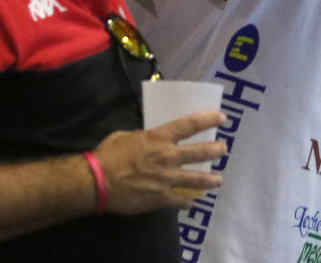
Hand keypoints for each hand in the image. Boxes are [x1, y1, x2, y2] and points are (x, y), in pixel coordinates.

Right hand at [93, 110, 226, 213]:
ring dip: (210, 180)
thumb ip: (143, 137)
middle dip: (216, 150)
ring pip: (197, 180)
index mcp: (159, 138)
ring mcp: (166, 179)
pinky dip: (187, 202)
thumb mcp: (125, 136)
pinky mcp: (161, 199)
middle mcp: (168, 157)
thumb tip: (149, 139)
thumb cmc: (108, 155)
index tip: (222, 118)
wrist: (97, 182)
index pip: (190, 125)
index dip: (209, 120)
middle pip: (200, 152)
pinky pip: (180, 201)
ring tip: (218, 180)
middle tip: (223, 149)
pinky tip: (190, 203)